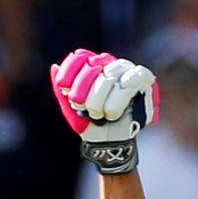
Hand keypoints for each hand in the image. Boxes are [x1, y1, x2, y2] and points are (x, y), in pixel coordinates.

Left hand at [50, 49, 158, 173]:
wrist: (110, 141)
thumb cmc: (90, 122)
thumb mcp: (69, 107)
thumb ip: (59, 87)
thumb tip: (54, 66)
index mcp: (90, 64)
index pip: (78, 57)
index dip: (69, 73)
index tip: (64, 90)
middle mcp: (108, 62)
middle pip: (91, 67)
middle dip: (82, 93)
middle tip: (83, 109)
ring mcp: (126, 68)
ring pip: (108, 78)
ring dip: (99, 103)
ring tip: (101, 116)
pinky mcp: (143, 78)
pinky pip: (128, 83)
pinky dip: (117, 102)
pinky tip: (112, 113)